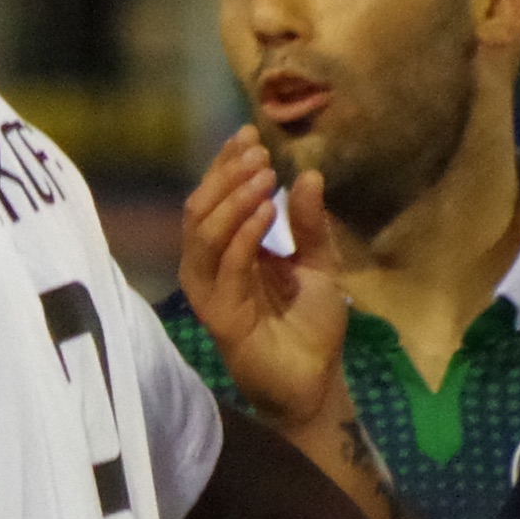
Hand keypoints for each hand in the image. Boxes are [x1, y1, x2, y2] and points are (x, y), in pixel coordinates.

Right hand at [177, 130, 351, 433]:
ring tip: (264, 177)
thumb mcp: (319, 265)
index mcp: (230, 252)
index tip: (249, 135)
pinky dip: (243, 233)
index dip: (226, 166)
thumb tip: (309, 173)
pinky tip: (266, 211)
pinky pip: (224, 265)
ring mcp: (212, 291)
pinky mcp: (219, 314)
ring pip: (204, 233)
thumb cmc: (312, 328)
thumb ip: (310, 224)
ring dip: (232, 199)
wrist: (315, 382)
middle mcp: (213, 267)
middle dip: (226, 176)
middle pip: (200, 209)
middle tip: (258, 154)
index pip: (216, 199)